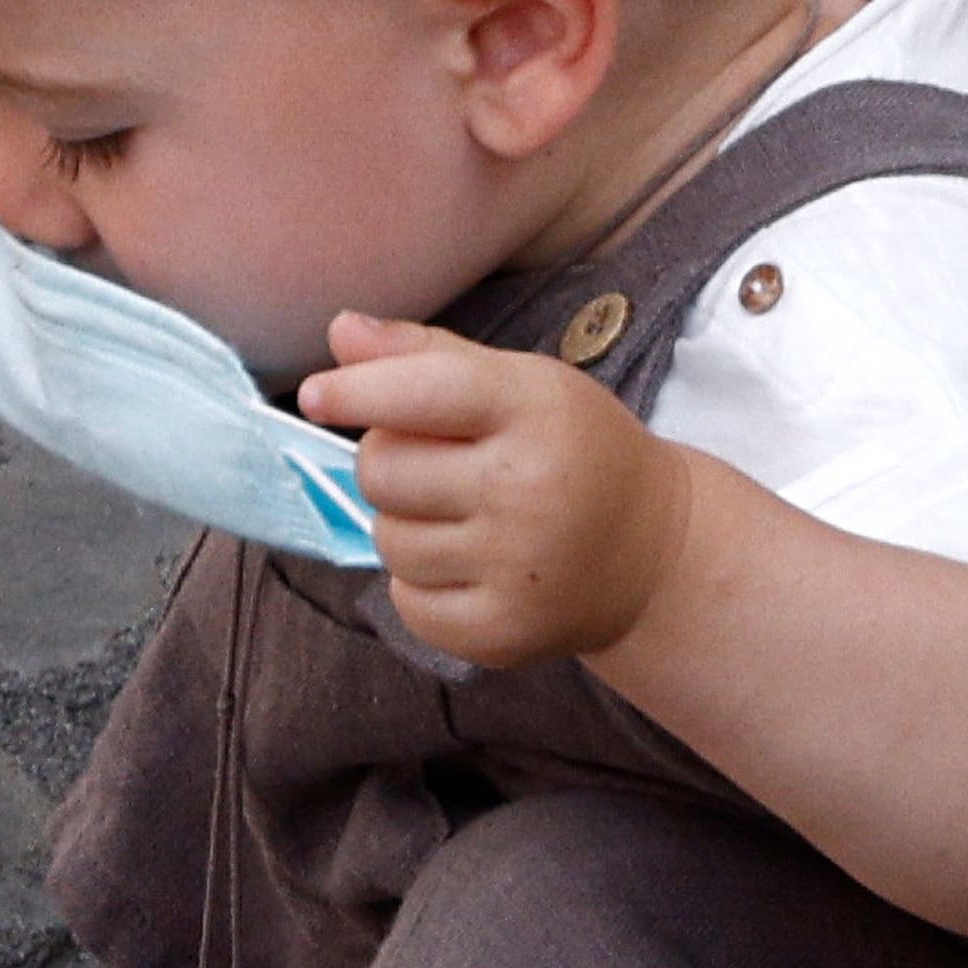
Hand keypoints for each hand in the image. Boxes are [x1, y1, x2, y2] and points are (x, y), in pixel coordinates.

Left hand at [298, 313, 698, 669]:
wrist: (651, 552)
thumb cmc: (574, 451)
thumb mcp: (522, 385)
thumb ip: (428, 356)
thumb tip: (340, 335)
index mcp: (536, 409)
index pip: (421, 392)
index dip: (356, 391)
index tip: (316, 394)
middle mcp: (528, 488)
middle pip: (382, 470)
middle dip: (388, 462)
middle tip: (436, 466)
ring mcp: (516, 567)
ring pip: (388, 540)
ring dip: (404, 526)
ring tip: (461, 518)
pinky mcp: (502, 632)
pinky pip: (405, 602)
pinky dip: (419, 584)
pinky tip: (468, 566)